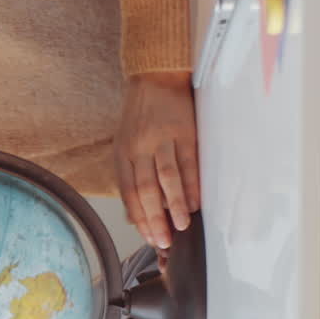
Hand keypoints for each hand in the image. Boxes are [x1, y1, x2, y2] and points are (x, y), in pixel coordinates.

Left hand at [114, 71, 200, 249]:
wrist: (155, 77)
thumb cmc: (139, 117)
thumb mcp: (124, 144)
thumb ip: (130, 176)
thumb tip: (134, 215)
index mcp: (122, 154)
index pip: (128, 192)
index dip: (139, 217)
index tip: (149, 238)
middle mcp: (139, 148)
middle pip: (146, 189)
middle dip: (155, 218)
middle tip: (164, 241)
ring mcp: (162, 139)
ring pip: (167, 178)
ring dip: (175, 205)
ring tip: (182, 225)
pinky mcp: (184, 131)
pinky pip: (189, 162)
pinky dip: (192, 184)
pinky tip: (196, 202)